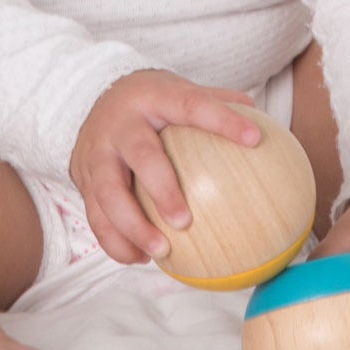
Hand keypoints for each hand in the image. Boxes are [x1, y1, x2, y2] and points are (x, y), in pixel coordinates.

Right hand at [69, 69, 262, 265]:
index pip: (192, 105)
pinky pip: (95, 215)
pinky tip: (140, 258)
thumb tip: (266, 125)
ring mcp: (98, 152)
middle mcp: (122, 125)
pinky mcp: (83, 178)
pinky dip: (115, 241)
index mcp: (155, 98)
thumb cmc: (153, 102)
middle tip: (185, 221)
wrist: (92, 98)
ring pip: (108, 194)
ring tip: (161, 252)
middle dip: (162, 189)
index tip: (254, 138)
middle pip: (141, 155)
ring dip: (133, 227)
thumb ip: (218, 104)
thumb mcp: (180, 91)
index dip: (223, 120)